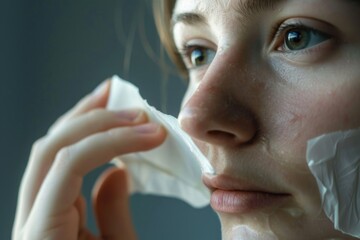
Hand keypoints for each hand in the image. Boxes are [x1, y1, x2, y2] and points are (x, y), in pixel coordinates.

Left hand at [12, 80, 166, 239]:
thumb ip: (114, 214)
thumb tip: (117, 171)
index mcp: (42, 236)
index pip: (68, 165)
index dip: (112, 140)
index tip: (154, 133)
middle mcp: (28, 219)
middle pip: (50, 148)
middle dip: (96, 121)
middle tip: (135, 109)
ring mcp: (32, 211)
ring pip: (49, 150)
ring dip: (84, 120)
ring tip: (113, 98)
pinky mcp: (45, 208)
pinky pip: (59, 164)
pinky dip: (84, 141)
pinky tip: (105, 129)